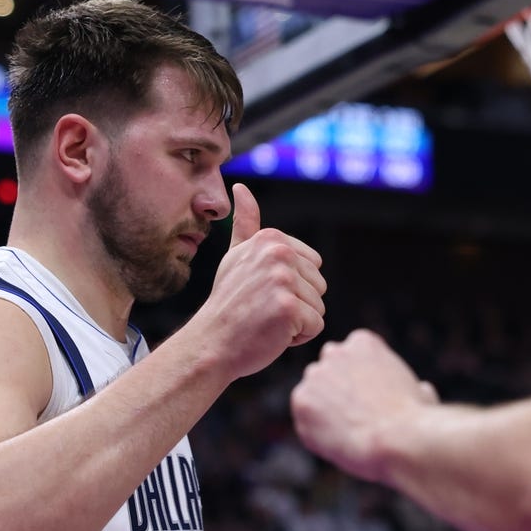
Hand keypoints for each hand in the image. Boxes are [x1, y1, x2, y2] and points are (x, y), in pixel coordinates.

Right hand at [192, 183, 326, 380]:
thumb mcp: (235, 257)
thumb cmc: (227, 305)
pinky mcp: (288, 308)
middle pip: (319, 286)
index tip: (261, 292)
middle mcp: (278, 253)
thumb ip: (245, 224)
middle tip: (262, 310)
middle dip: (297, 305)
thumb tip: (241, 187)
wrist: (211, 343)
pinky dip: (297, 338)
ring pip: (318, 307)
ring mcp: (283, 280)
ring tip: (266, 321)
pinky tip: (271, 334)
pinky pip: (315, 326)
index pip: (312, 266)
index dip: (292, 286)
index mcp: (270, 238)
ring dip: (297, 322)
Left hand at [290, 329, 436, 480]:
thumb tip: (422, 390)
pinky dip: (316, 432)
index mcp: (363, 343)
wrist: (396, 438)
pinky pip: (304, 419)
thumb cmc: (414, 418)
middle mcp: (334, 352)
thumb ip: (411, 386)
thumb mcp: (420, 393)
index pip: (349, 356)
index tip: (370, 400)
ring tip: (348, 431)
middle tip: (353, 416)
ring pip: (312, 394)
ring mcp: (314, 376)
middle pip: (326, 370)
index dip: (358, 381)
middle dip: (335, 390)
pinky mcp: (301, 401)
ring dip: (322, 409)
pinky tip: (338, 440)